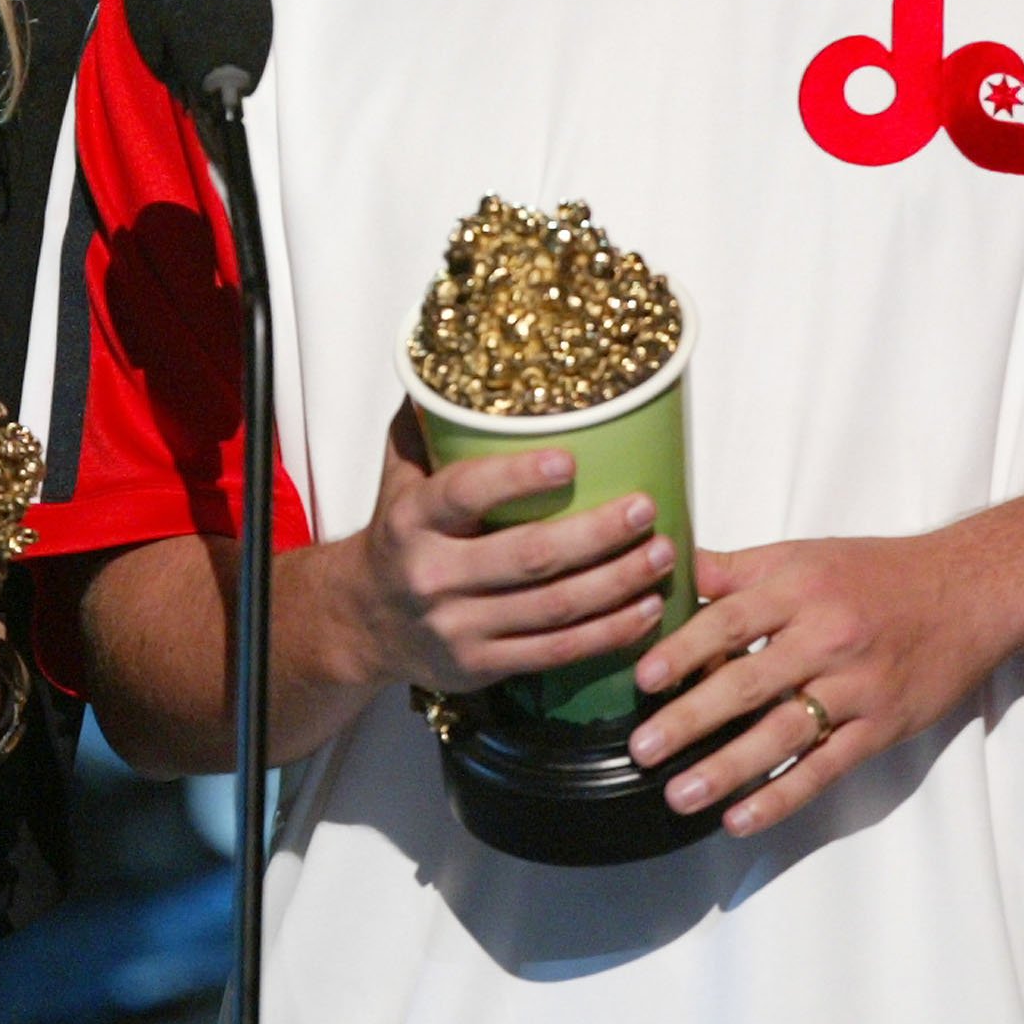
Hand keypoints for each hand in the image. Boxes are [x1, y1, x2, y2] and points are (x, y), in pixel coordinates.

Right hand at [324, 402, 676, 694]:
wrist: (361, 621)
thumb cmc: (399, 535)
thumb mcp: (398, 474)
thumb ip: (428, 421)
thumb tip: (460, 356)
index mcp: (412, 518)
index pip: (465, 492)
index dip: (518, 477)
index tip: (571, 460)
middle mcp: (431, 574)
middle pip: (529, 556)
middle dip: (597, 534)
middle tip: (644, 509)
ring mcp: (457, 627)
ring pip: (554, 608)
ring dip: (617, 583)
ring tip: (661, 554)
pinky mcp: (480, 666)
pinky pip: (557, 652)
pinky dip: (609, 633)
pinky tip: (646, 609)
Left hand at [624, 534, 1019, 837]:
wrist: (970, 593)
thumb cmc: (874, 573)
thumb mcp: (801, 555)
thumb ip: (733, 571)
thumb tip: (663, 571)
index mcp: (799, 589)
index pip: (730, 621)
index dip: (684, 651)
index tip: (644, 680)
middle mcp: (827, 637)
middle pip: (749, 682)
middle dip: (691, 719)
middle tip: (642, 749)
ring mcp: (857, 686)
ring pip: (784, 733)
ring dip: (728, 768)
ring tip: (679, 794)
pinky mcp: (881, 726)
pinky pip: (825, 767)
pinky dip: (782, 796)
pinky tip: (740, 818)